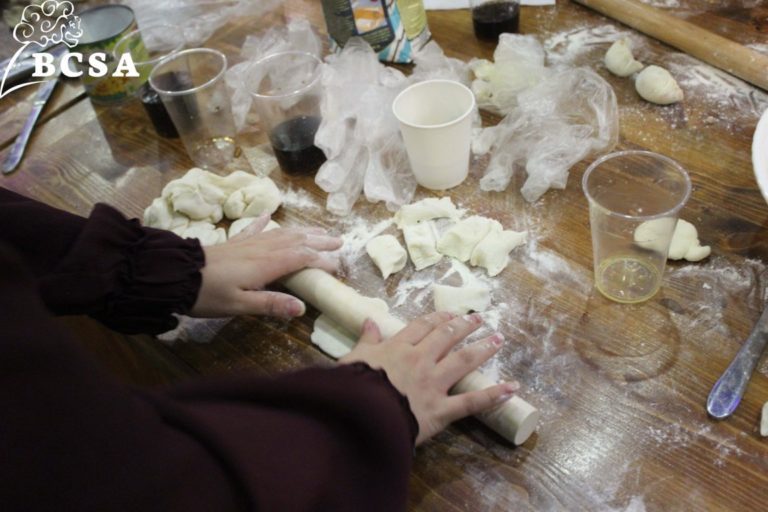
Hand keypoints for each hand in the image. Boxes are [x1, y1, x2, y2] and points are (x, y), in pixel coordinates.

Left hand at [191, 215, 341, 317]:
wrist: (176, 276)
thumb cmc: (207, 294)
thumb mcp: (239, 306)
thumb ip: (270, 305)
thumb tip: (302, 308)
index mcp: (266, 265)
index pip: (302, 258)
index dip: (322, 260)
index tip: (338, 267)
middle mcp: (261, 249)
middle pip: (296, 241)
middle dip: (319, 241)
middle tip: (340, 241)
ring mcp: (248, 243)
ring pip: (281, 233)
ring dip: (302, 231)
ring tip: (318, 230)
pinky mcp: (235, 243)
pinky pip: (254, 228)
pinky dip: (264, 221)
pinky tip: (270, 214)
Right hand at [340, 312, 518, 444]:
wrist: (359, 414)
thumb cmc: (352, 387)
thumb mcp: (353, 358)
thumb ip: (366, 340)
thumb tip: (370, 320)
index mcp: (398, 348)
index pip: (422, 327)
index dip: (438, 319)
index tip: (451, 314)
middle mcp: (420, 360)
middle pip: (447, 337)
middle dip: (465, 326)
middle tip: (480, 319)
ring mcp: (433, 384)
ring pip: (463, 361)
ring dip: (483, 349)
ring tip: (498, 340)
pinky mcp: (441, 410)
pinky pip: (471, 402)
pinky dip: (493, 395)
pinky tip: (512, 388)